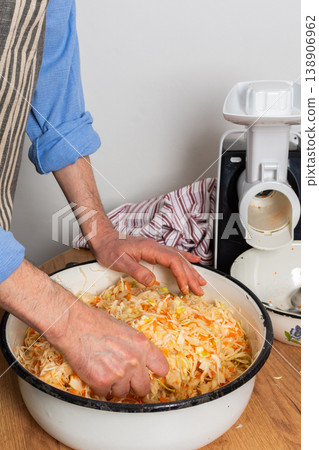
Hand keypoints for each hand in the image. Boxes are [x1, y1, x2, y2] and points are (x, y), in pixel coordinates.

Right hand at [58, 301, 168, 396]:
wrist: (73, 324)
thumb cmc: (94, 322)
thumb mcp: (124, 329)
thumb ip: (134, 346)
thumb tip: (138, 358)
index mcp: (142, 345)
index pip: (162, 367)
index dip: (155, 372)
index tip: (150, 373)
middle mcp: (135, 361)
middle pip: (144, 387)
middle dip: (134, 385)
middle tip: (125, 379)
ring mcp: (120, 373)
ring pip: (123, 392)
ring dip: (115, 385)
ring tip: (104, 369)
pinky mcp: (103, 382)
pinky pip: (104, 393)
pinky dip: (99, 386)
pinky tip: (94, 371)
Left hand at [90, 229, 206, 294]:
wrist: (104, 238)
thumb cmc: (109, 249)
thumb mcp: (120, 262)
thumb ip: (137, 271)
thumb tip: (152, 282)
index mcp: (150, 248)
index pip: (173, 261)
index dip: (182, 275)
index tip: (185, 288)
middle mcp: (156, 246)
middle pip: (180, 260)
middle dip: (191, 276)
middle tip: (200, 290)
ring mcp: (156, 248)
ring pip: (179, 258)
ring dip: (191, 270)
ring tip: (201, 281)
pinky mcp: (154, 250)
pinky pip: (174, 254)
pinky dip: (186, 258)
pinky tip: (194, 260)